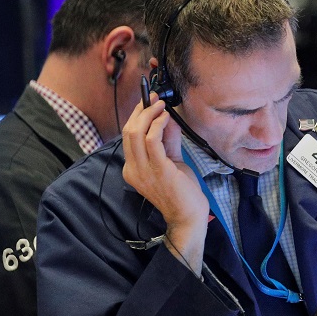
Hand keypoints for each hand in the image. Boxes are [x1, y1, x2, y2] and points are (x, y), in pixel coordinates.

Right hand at [121, 95, 208, 272]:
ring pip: (136, 133)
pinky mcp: (158, 170)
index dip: (137, 117)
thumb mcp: (172, 161)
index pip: (128, 136)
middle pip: (128, 132)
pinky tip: (167, 119)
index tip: (147, 102)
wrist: (188, 216)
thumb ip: (168, 141)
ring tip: (161, 106)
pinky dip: (158, 125)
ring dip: (149, 115)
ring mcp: (143, 171)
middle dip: (141, 111)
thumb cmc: (182, 192)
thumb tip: (167, 119)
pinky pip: (152, 141)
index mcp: (133, 168)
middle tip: (154, 99)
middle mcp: (133, 169)